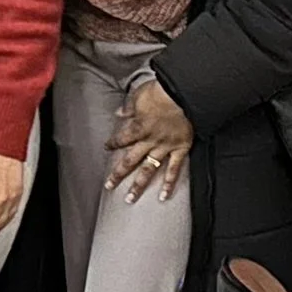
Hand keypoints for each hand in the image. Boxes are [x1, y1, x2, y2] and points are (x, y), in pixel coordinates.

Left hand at [106, 77, 194, 201]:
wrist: (184, 94)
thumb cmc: (161, 92)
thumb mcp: (139, 95)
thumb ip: (129, 107)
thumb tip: (119, 113)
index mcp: (138, 128)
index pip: (121, 139)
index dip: (113, 144)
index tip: (107, 147)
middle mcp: (149, 141)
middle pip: (130, 161)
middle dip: (118, 174)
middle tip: (109, 186)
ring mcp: (165, 147)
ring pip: (149, 170)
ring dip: (139, 185)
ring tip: (130, 199)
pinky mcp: (180, 149)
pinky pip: (174, 169)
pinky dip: (169, 183)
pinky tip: (163, 196)